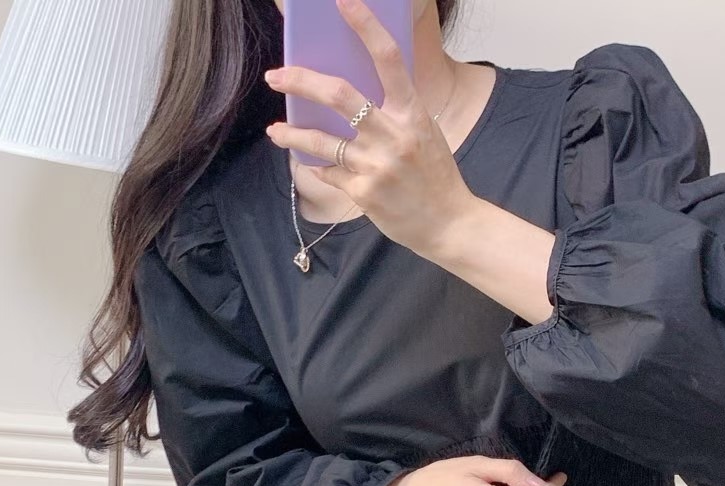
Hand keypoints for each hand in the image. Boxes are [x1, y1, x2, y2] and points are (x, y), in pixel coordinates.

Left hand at [263, 0, 475, 253]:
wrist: (449, 225)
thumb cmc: (436, 178)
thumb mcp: (425, 135)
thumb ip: (396, 114)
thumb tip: (355, 95)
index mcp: (412, 114)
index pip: (388, 59)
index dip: (365, 26)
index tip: (343, 3)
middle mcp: (393, 135)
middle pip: (338, 95)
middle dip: (300, 81)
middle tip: (275, 76)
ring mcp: (376, 165)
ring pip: (321, 141)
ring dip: (292, 134)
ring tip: (275, 131)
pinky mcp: (364, 193)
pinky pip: (329, 173)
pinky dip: (319, 170)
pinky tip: (312, 167)